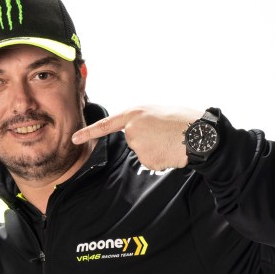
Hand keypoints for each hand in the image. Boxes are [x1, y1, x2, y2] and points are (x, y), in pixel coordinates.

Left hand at [72, 106, 204, 170]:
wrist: (200, 134)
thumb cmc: (183, 120)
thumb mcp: (157, 112)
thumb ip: (141, 121)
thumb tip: (134, 132)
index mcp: (134, 114)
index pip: (106, 124)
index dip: (89, 132)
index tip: (74, 139)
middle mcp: (132, 129)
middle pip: (132, 141)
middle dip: (147, 140)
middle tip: (165, 133)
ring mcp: (138, 145)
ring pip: (142, 152)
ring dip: (155, 149)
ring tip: (170, 140)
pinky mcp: (147, 159)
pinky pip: (151, 161)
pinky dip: (161, 158)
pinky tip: (171, 150)